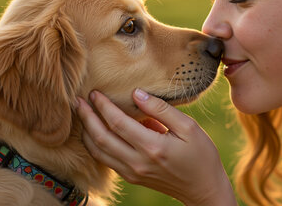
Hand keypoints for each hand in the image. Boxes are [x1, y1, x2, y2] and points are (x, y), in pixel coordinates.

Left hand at [76, 89, 236, 205]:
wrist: (204, 189)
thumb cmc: (201, 155)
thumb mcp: (189, 127)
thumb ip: (161, 109)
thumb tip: (136, 93)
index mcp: (152, 147)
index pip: (117, 123)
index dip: (103, 106)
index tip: (95, 93)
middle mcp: (137, 162)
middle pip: (100, 138)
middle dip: (86, 117)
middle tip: (77, 100)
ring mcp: (132, 173)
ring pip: (98, 152)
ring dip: (86, 131)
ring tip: (81, 114)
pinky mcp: (131, 177)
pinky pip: (106, 160)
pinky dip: (95, 144)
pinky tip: (93, 131)